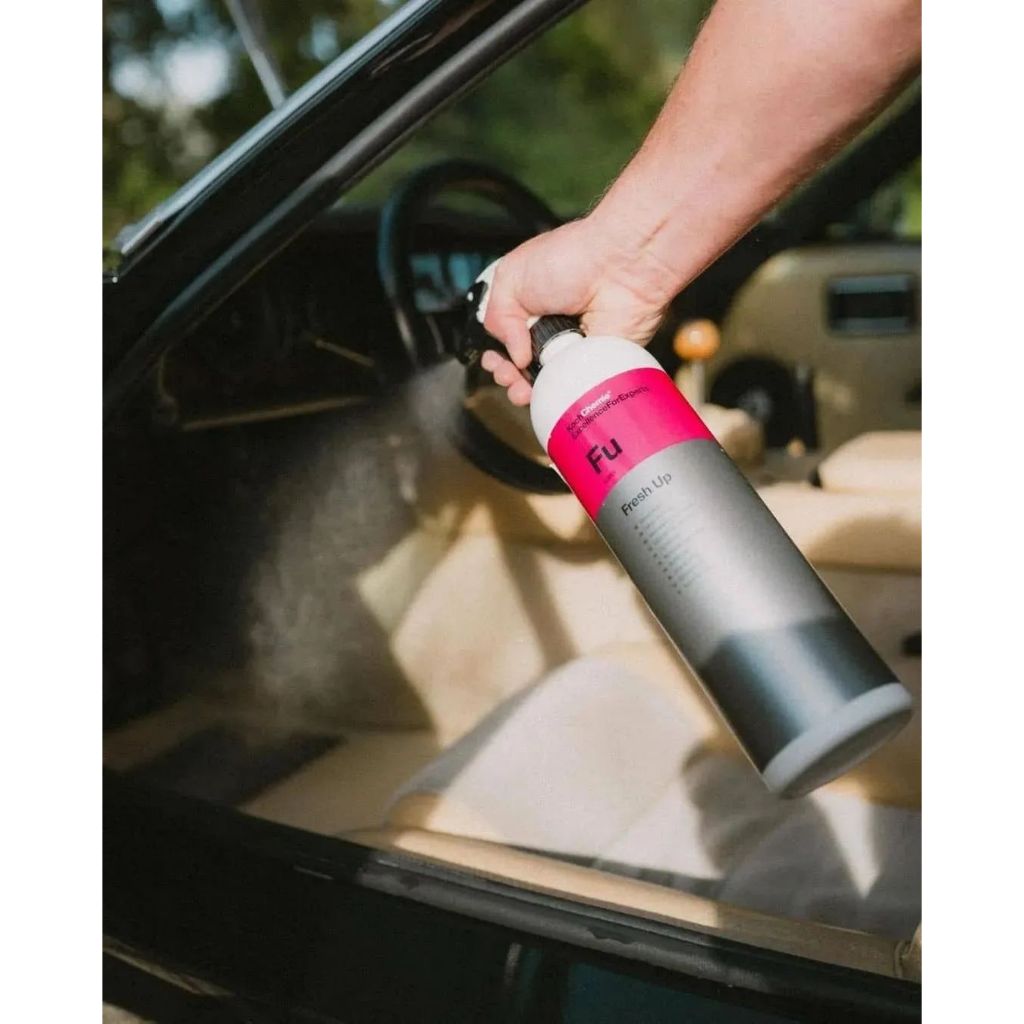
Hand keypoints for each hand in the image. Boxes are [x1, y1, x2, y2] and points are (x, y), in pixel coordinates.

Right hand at [481, 215, 678, 404]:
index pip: (504, 343)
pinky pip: (570, 389)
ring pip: (543, 385)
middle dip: (506, 376)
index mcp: (528, 308)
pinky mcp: (593, 366)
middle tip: (506, 374)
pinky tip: (544, 390)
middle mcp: (550, 331)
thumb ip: (497, 316)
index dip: (495, 355)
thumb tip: (514, 356)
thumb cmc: (569, 260)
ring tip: (519, 388)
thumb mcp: (512, 276)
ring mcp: (572, 351)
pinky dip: (556, 394)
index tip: (493, 359)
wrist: (619, 268)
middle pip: (520, 369)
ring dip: (524, 391)